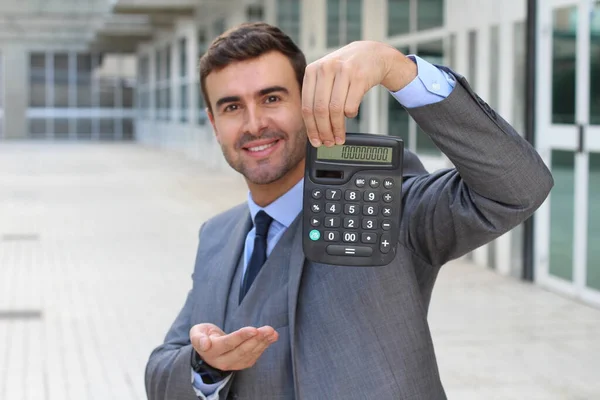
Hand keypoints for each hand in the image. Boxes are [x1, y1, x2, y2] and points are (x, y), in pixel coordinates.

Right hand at [190, 323, 277, 370]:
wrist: (208, 349)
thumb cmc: (204, 336)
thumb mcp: (197, 333)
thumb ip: (198, 338)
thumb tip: (205, 344)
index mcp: (212, 351)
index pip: (228, 343)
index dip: (241, 336)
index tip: (254, 329)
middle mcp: (223, 361)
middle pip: (242, 351)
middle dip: (256, 339)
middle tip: (268, 329)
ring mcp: (234, 364)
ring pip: (250, 354)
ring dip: (263, 342)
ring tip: (272, 332)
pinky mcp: (242, 364)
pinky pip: (254, 356)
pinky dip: (264, 346)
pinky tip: (272, 337)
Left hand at [301, 41, 416, 146]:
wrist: (372, 54)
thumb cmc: (346, 70)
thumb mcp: (326, 76)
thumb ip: (317, 96)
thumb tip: (313, 129)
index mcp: (312, 71)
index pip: (307, 106)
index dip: (311, 128)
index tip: (315, 141)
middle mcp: (325, 68)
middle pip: (320, 110)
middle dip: (324, 131)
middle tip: (328, 142)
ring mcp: (343, 71)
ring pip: (335, 110)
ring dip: (337, 128)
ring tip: (339, 137)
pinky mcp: (360, 76)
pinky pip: (351, 105)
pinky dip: (350, 115)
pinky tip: (351, 115)